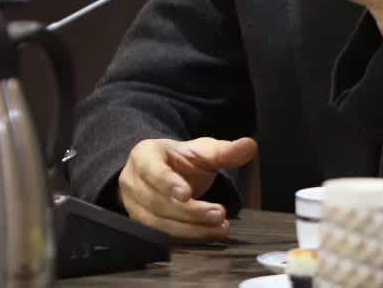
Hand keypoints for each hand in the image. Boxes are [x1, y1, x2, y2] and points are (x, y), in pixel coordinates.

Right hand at [117, 136, 256, 240]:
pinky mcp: (140, 224)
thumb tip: (249, 146)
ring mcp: (133, 205)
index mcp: (144, 155)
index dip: (168, 183)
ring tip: (219, 226)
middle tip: (219, 214)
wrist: (165, 171)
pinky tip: (208, 234)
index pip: (152, 170)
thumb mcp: (202, 151)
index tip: (187, 194)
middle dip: (190, 211)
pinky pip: (161, 235)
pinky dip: (186, 236)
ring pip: (158, 223)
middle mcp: (133, 181)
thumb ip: (224, 151)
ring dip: (190, 229)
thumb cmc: (181, 159)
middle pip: (158, 202)